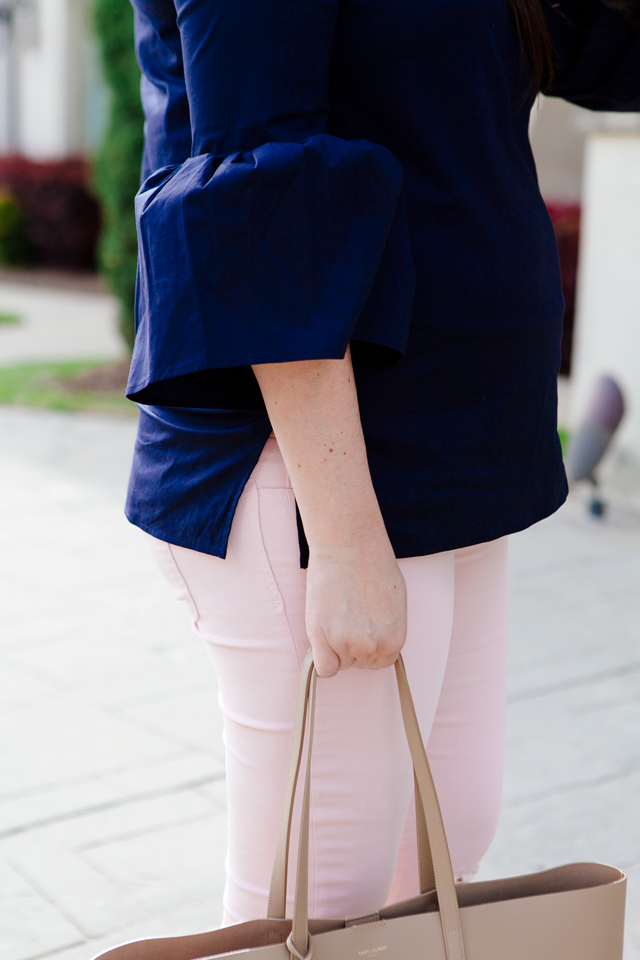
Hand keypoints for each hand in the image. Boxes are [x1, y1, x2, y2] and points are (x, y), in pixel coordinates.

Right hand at [305, 537, 406, 677]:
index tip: (359, 629)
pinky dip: (320, 656)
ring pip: (338, 662)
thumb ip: (386, 629)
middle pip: (358, 663)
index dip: (367, 647)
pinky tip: (321, 634)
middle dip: (350, 645)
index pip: (379, 662)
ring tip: (335, 613)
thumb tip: (376, 643)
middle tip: (345, 616)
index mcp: (394, 639)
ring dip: (333, 645)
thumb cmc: (372, 565)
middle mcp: (373, 646)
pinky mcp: (322, 637)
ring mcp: (347, 643)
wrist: (349, 545)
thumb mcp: (394, 603)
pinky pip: (323, 668)